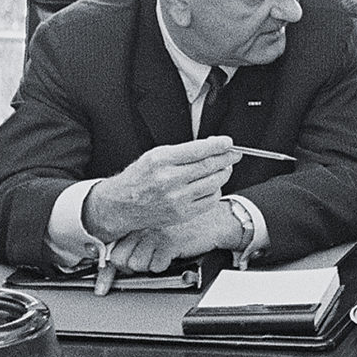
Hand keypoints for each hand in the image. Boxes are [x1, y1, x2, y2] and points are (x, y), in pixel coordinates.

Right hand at [83, 137, 241, 242]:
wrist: (121, 205)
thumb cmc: (139, 178)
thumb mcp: (155, 155)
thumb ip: (183, 151)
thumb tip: (210, 146)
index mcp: (161, 161)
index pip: (198, 151)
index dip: (218, 146)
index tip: (228, 143)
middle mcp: (169, 180)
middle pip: (209, 166)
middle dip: (227, 158)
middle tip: (234, 154)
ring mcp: (177, 199)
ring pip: (213, 183)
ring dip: (223, 173)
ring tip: (224, 168)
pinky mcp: (182, 214)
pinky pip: (209, 200)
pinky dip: (215, 190)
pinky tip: (212, 185)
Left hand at [108, 200, 243, 272]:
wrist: (213, 220)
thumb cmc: (185, 224)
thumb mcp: (157, 224)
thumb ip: (138, 235)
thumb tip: (118, 258)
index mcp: (138, 219)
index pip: (112, 247)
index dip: (114, 266)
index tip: (112, 276)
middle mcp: (143, 224)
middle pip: (120, 259)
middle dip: (131, 267)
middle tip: (145, 263)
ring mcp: (155, 232)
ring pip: (137, 265)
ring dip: (149, 266)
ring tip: (161, 256)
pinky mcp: (169, 242)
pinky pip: (157, 266)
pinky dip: (164, 266)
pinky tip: (172, 255)